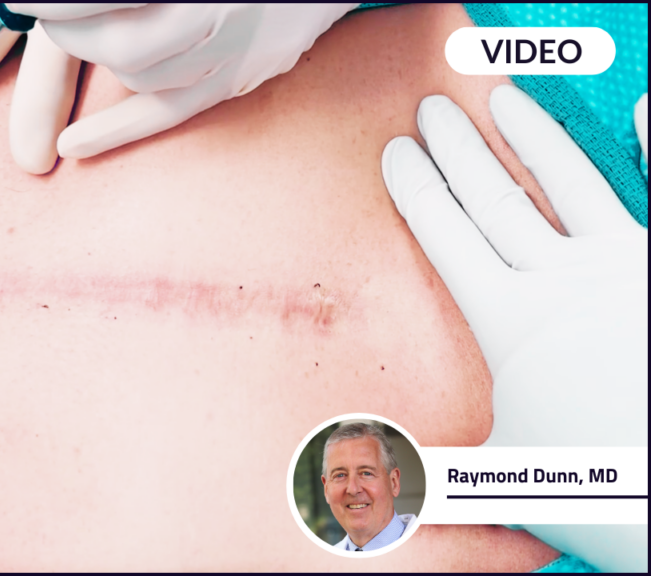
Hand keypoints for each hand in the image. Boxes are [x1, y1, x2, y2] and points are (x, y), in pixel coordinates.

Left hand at [8, 3, 357, 158]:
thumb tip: (55, 4)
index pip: (104, 0)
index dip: (55, 4)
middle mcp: (219, 17)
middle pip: (120, 48)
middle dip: (71, 34)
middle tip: (47, 14)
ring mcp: (231, 55)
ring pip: (140, 78)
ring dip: (99, 58)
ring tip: (81, 35)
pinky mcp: (237, 80)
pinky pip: (170, 114)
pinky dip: (118, 131)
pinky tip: (74, 145)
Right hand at [381, 85, 646, 571]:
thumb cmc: (604, 480)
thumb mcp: (508, 475)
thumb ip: (434, 473)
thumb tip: (368, 491)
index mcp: (512, 319)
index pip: (448, 237)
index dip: (417, 191)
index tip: (395, 153)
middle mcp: (563, 277)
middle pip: (494, 200)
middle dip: (457, 151)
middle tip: (431, 109)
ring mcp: (626, 263)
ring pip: (568, 183)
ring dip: (531, 137)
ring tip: (503, 98)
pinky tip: (642, 102)